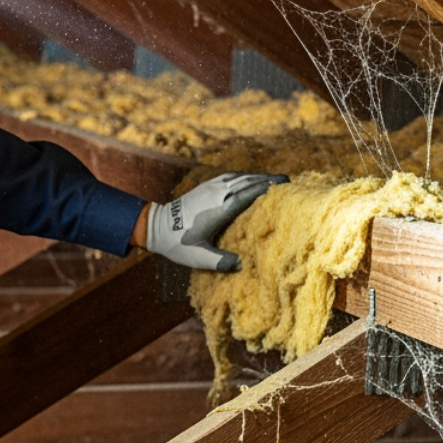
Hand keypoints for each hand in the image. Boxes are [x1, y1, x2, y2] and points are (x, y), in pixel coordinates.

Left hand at [145, 172, 286, 271]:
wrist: (155, 226)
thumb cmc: (178, 244)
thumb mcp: (199, 257)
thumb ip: (220, 262)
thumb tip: (241, 265)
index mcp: (219, 209)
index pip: (248, 194)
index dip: (266, 188)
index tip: (284, 185)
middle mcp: (216, 194)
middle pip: (247, 182)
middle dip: (267, 179)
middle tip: (287, 179)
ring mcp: (210, 188)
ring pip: (238, 177)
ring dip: (256, 177)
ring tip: (272, 179)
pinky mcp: (204, 186)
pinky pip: (229, 177)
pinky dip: (243, 177)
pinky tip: (249, 179)